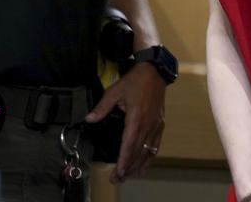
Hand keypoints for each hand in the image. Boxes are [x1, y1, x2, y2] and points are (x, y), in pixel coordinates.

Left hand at [85, 62, 165, 182]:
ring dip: (139, 164)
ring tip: (130, 175)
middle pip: (138, 151)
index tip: (118, 172)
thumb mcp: (114, 91)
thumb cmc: (135, 81)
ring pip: (148, 150)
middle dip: (128, 167)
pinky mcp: (160, 123)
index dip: (123, 161)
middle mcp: (148, 123)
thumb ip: (102, 107)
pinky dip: (151, 156)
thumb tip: (89, 119)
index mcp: (136, 117)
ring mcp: (156, 124)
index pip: (129, 145)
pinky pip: (156, 144)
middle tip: (119, 179)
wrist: (154, 72)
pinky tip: (145, 163)